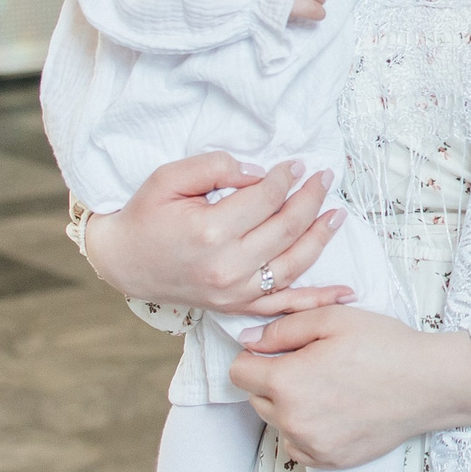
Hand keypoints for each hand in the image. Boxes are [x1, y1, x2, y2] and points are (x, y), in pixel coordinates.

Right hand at [82, 151, 343, 316]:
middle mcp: (227, 266)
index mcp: (210, 231)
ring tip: (338, 213)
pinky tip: (346, 292)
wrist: (124, 262)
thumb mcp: (169, 177)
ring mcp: (235, 292)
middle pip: (287, 227)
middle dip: (311, 198)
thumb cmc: (146, 215)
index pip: (266, 198)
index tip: (296, 164)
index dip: (286, 177)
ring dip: (321, 236)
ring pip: (294, 264)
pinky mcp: (237, 307)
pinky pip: (285, 305)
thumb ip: (216, 166)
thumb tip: (260, 173)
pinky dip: (318, 300)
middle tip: (325, 177)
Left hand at [231, 307, 470, 469]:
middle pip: (256, 398)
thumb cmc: (385, 345)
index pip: (238, 372)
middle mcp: (292, 419)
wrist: (429, 384)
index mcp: (287, 381)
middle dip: (273, 381)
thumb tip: (249, 340)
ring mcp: (310, 445)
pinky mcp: (327, 460)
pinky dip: (307, 429)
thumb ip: (282, 328)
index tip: (278, 350)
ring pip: (277, 422)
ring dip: (290, 406)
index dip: (255, 356)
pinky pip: (298, 445)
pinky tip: (336, 410)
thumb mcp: (332, 319)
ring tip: (328, 387)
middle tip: (312, 365)